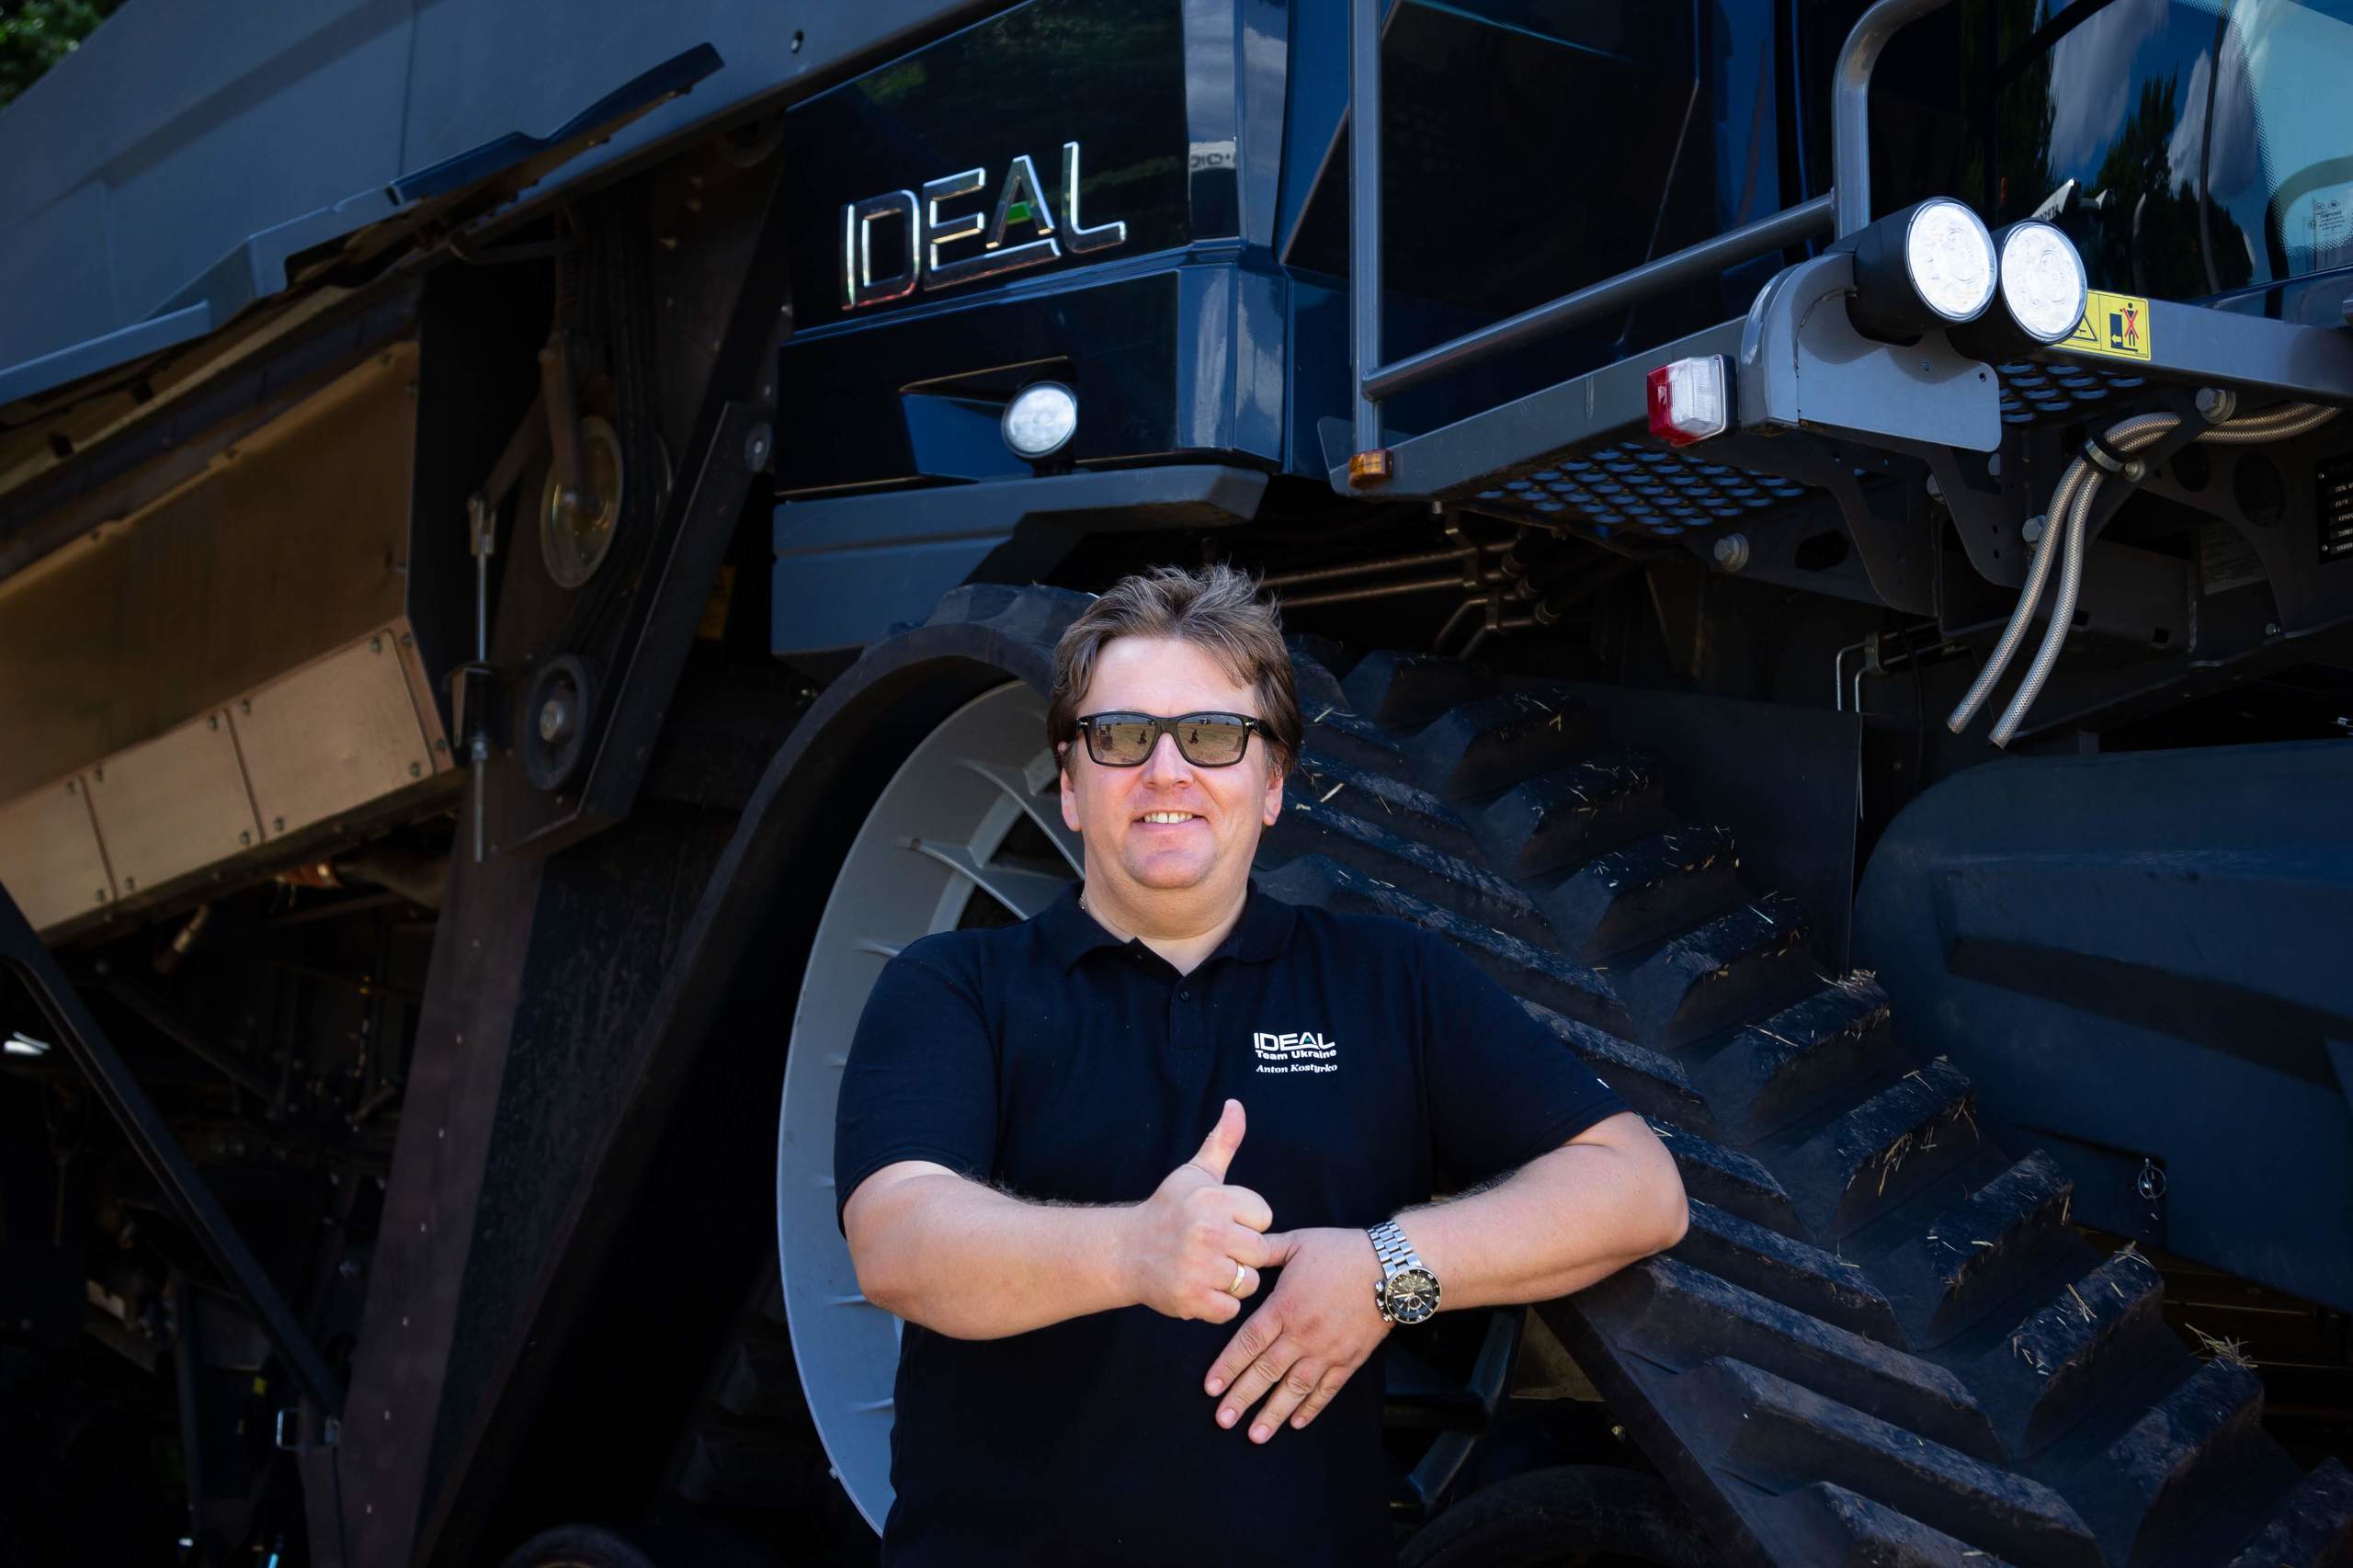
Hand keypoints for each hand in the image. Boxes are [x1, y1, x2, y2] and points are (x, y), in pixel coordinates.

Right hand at [1122, 1100, 1278, 1323]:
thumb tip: (1236, 1104)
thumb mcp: (1195, 1173)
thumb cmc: (1167, 1211)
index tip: (1223, 1221)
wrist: (1125, 1252)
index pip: (1264, 1217)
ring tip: (1207, 1268)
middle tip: (1215, 1248)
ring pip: (1248, 1282)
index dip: (1246, 1222)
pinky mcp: (1192, 1299)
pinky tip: (1200, 1288)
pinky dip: (1218, 1304)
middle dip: (1241, 1253)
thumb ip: (1222, 1141)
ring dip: (1231, 1280)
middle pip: (1260, 1252)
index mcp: (1214, 1199)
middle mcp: (1208, 1232)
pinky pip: (1230, 1308)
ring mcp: (1200, 1268)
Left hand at [1204, 1226, 1391, 1442]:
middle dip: (1242, 1398)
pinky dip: (1311, 1408)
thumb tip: (1238, 1249)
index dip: (1227, 1367)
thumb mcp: (1297, 1242)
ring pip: (1294, 1388)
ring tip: (1255, 1436)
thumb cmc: (1342, 1251)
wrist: (1392, 1268)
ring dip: (1272, 1413)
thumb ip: (1265, 1250)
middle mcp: (1302, 1335)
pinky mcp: (1349, 1360)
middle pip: (1266, 1372)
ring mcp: (1327, 1351)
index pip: (1248, 1343)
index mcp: (1284, 1307)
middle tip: (1222, 1420)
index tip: (1210, 1388)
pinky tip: (1296, 1423)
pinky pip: (1326, 1390)